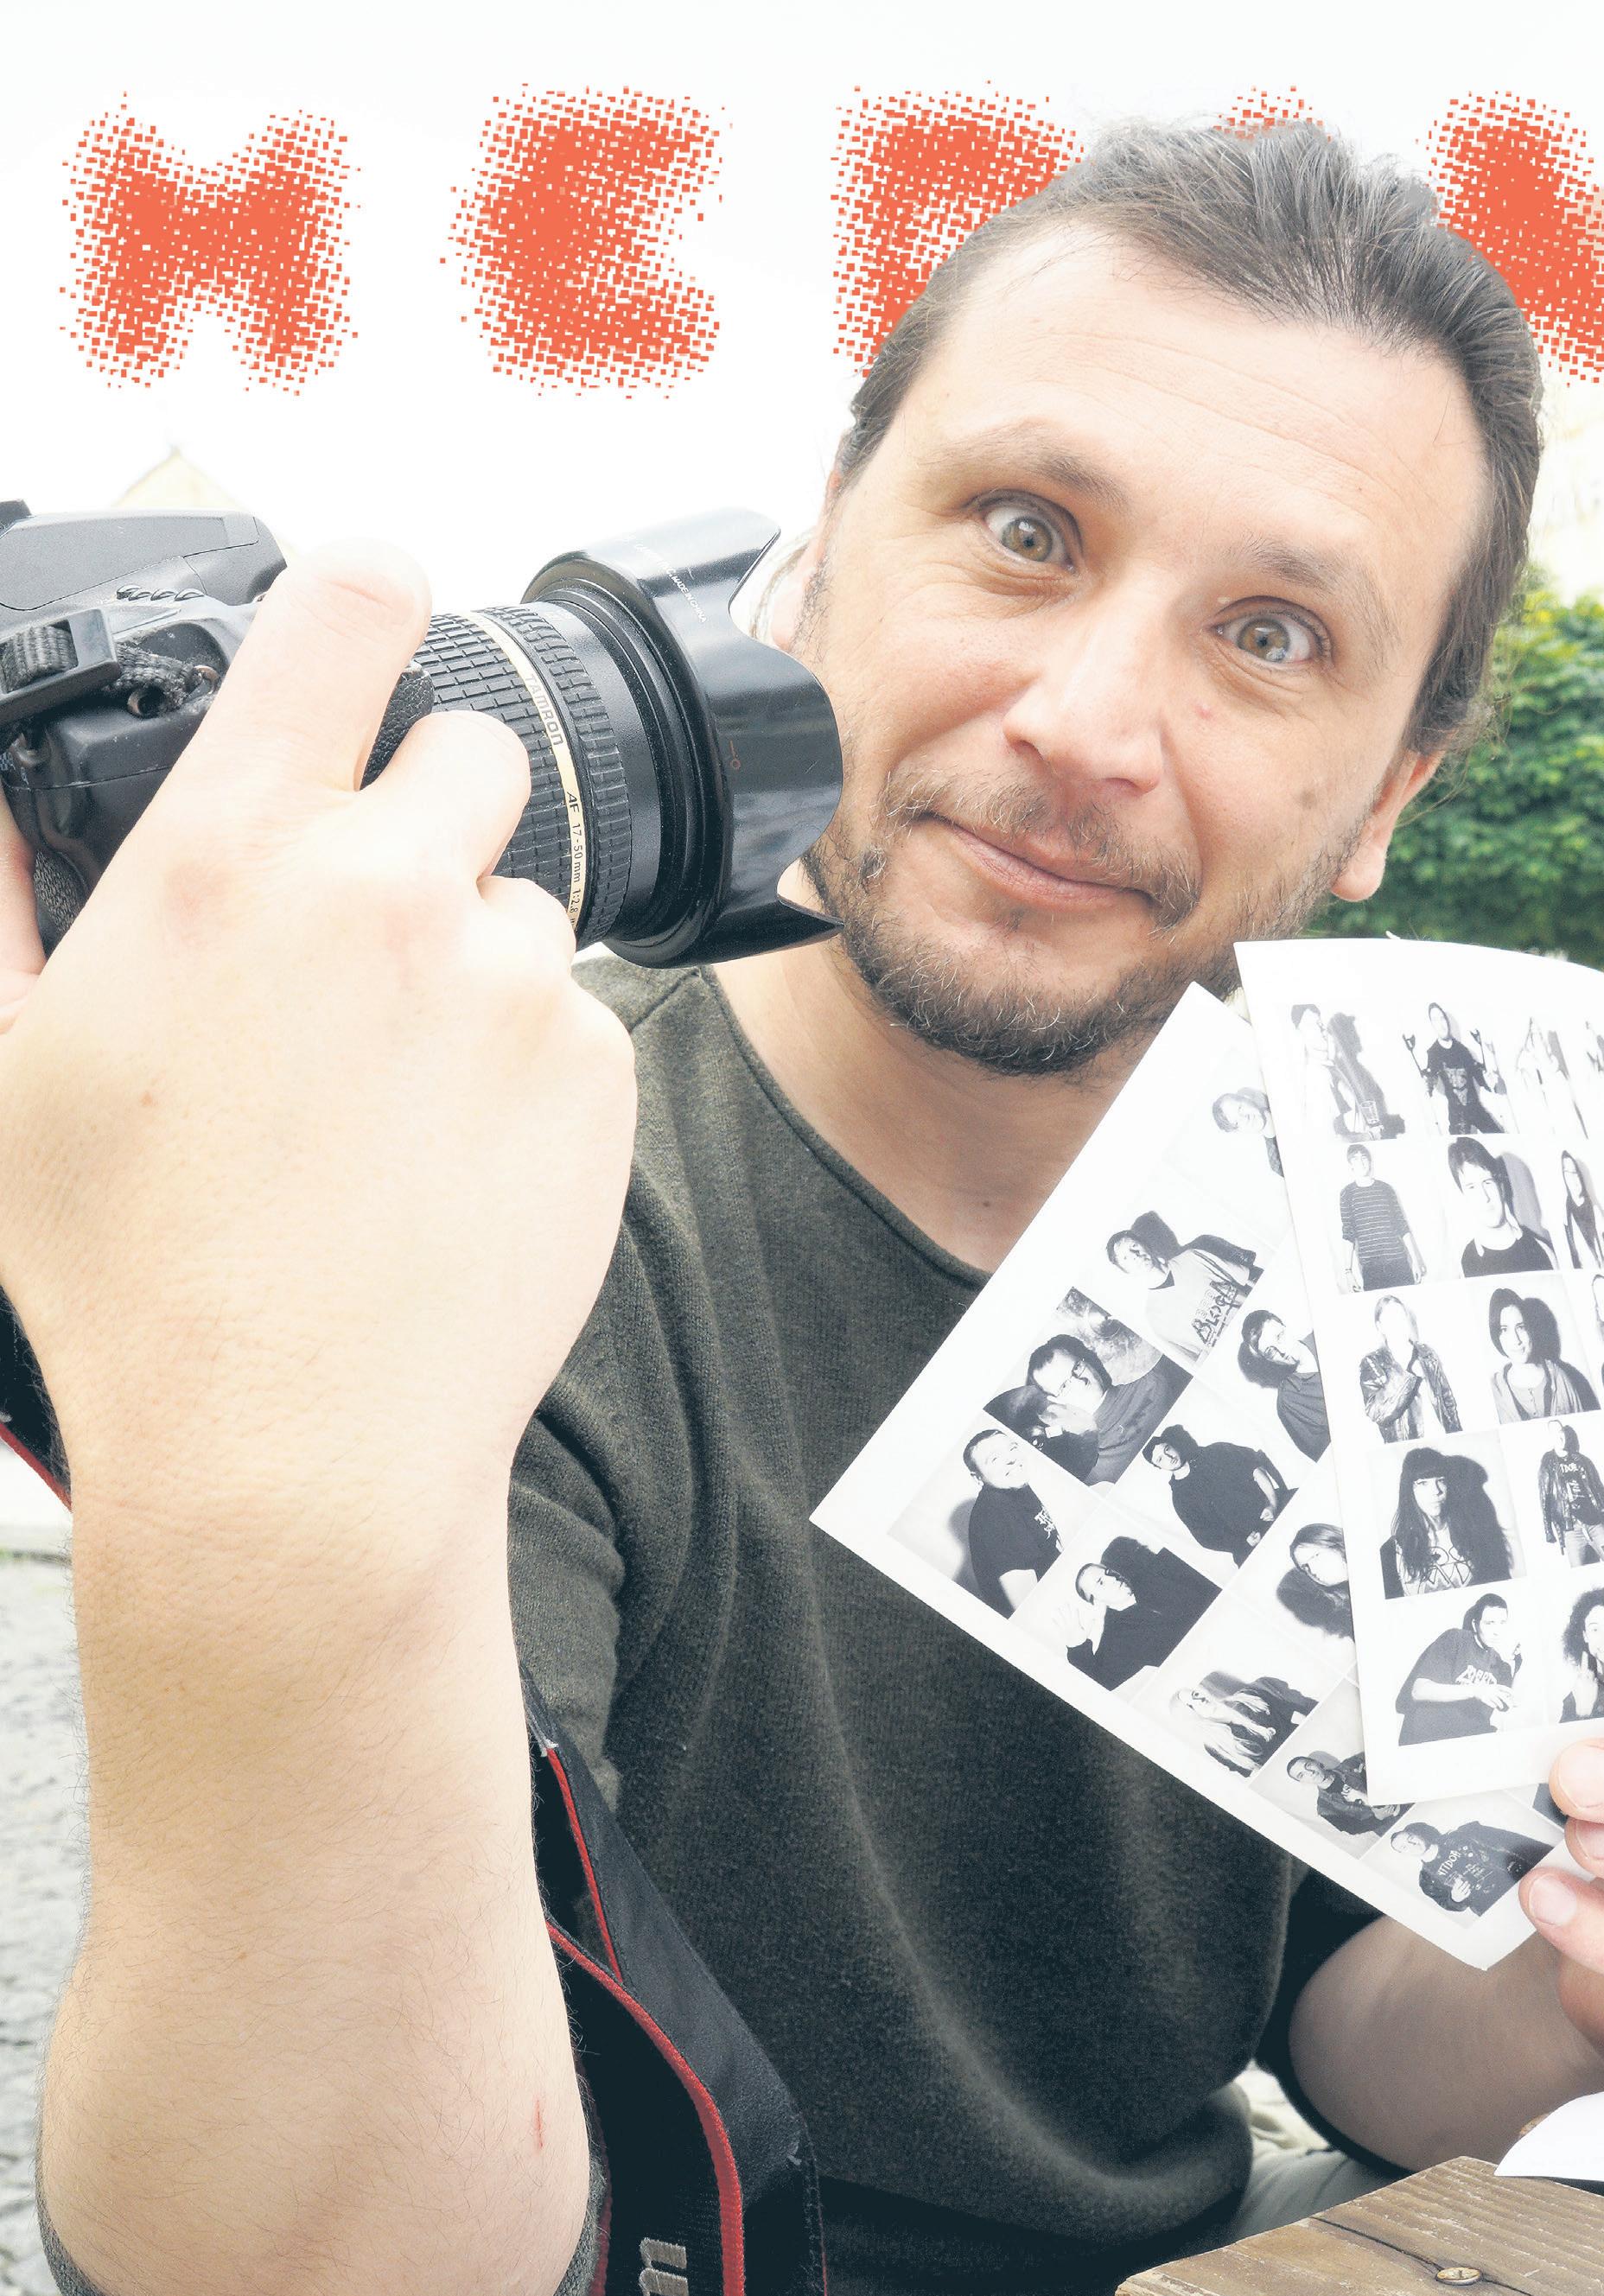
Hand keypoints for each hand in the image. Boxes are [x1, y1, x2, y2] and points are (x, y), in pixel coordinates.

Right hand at [0, 542, 635, 1567]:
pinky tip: (451, 1158)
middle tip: (363, 936)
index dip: (368, 586)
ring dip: (476, 955)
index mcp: (233, 859)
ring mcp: (514, 982)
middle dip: (424, 813)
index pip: (348, 609)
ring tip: (392, 1092)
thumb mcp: (13, 1065)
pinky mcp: (597, 1075)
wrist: (294, 1454)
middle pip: (468, 750)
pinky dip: (531, 1063)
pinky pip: (578, 1018)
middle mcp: (390, 890)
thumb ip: (11, 893)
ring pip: (526, 901)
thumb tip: (14, 799)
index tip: (374, 605)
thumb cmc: (141, 1279)